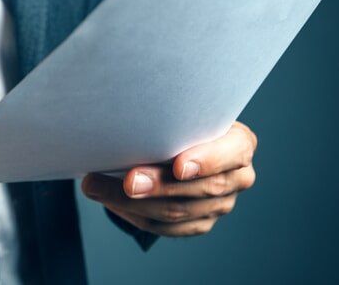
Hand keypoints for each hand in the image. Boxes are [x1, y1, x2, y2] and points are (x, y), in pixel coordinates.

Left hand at [81, 121, 256, 236]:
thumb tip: (128, 119)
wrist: (185, 138)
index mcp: (240, 144)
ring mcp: (221, 205)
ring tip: (98, 187)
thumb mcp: (185, 111)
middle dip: (160, 186)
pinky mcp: (200, 223)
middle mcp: (238, 177)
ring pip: (178, 213)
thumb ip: (171, 117)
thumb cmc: (182, 119)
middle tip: (128, 180)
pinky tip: (109, 201)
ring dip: (133, 203)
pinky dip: (133, 214)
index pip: (232, 153)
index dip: (206, 161)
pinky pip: (166, 228)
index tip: (178, 166)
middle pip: (201, 189)